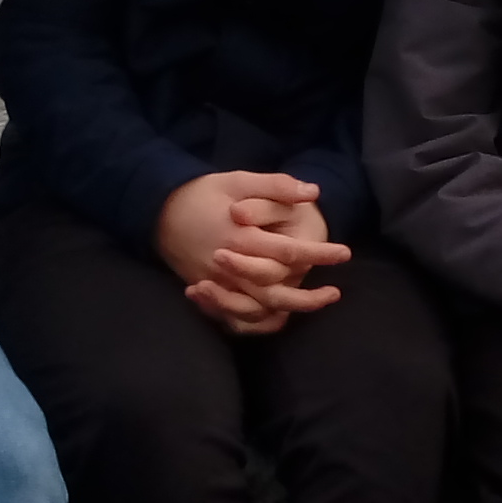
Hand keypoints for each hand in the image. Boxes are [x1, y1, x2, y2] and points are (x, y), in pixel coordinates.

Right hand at [157, 171, 349, 335]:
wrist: (157, 212)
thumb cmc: (201, 193)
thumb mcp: (237, 180)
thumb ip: (275, 187)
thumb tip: (313, 193)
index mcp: (241, 236)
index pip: (289, 251)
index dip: (319, 254)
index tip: (344, 254)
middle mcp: (230, 266)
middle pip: (276, 291)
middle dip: (308, 295)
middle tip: (335, 293)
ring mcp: (218, 283)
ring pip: (258, 309)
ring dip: (288, 311)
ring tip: (313, 306)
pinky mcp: (209, 291)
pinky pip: (236, 317)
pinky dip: (259, 322)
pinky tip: (280, 317)